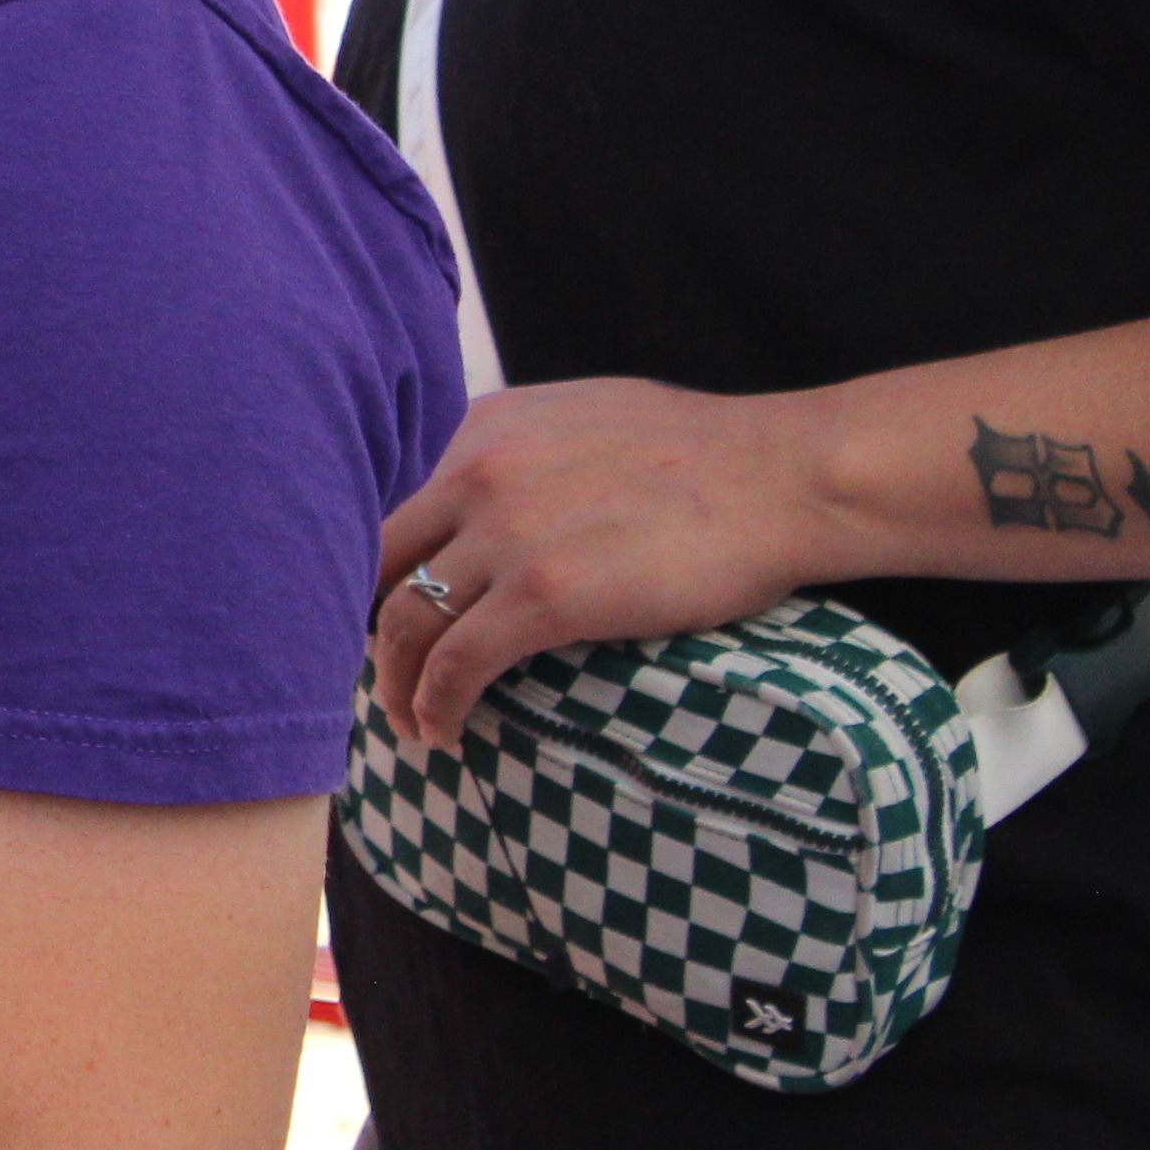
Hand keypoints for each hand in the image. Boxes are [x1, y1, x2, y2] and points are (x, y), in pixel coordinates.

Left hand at [371, 376, 835, 745]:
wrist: (785, 477)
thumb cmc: (704, 455)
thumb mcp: (583, 418)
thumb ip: (519, 451)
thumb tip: (483, 491)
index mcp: (481, 427)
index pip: (391, 505)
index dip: (374, 568)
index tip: (379, 611)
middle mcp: (476, 472)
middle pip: (377, 564)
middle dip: (364, 627)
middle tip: (380, 674)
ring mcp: (506, 534)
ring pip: (404, 620)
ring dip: (394, 683)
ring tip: (407, 721)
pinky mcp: (545, 594)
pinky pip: (457, 664)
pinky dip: (436, 705)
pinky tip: (441, 732)